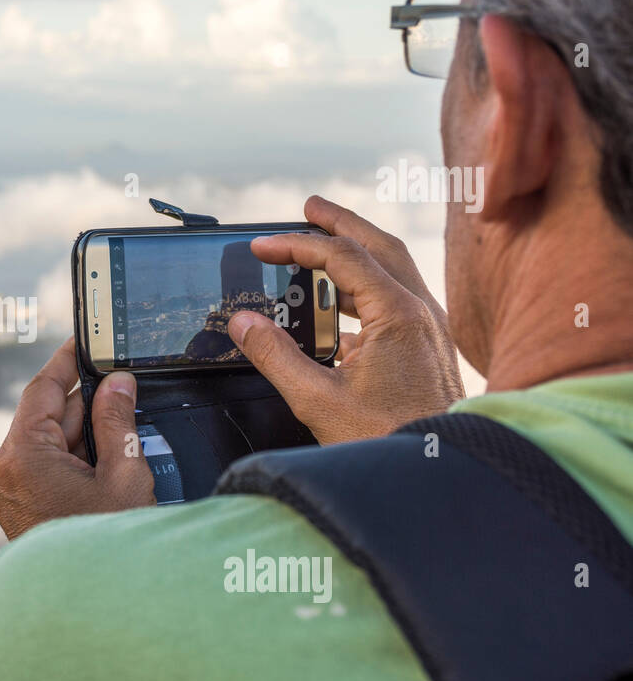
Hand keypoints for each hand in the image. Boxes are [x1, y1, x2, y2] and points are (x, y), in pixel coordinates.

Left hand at [0, 338, 155, 539]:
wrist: (95, 611)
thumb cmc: (110, 546)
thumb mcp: (123, 475)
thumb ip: (118, 422)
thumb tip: (117, 384)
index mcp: (21, 457)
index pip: (42, 390)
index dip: (66, 362)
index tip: (84, 340)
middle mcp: (3, 473)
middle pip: (46, 417)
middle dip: (87, 403)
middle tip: (125, 388)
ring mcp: (7, 494)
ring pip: (47, 443)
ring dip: (84, 434)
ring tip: (125, 432)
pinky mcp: (18, 511)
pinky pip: (45, 468)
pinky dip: (74, 459)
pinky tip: (108, 461)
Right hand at [228, 196, 464, 445]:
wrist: (439, 473)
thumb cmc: (388, 440)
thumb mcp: (317, 400)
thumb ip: (274, 356)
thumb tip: (243, 322)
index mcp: (397, 315)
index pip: (341, 257)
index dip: (297, 245)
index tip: (263, 246)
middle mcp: (421, 313)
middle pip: (379, 246)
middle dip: (341, 223)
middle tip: (309, 207)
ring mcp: (430, 330)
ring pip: (393, 270)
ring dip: (357, 251)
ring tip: (324, 246)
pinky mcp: (428, 349)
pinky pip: (398, 299)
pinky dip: (367, 286)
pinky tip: (342, 309)